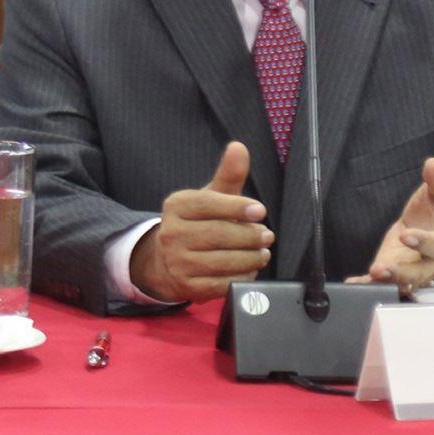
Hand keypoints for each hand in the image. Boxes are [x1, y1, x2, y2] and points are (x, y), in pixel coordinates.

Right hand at [129, 141, 272, 302]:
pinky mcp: (187, 287)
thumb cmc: (197, 224)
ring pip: (222, 261)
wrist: (167, 261)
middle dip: (249, 236)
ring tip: (262, 253)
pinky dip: (242, 277)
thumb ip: (228, 175)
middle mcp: (172, 233)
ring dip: (250, 258)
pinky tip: (249, 269)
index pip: (209, 204)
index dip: (237, 207)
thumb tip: (239, 147)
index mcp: (177, 206)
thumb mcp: (209, 197)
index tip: (260, 210)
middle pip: (218, 234)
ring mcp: (177, 262)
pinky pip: (221, 284)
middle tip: (266, 235)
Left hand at [349, 156, 433, 292]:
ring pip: (400, 282)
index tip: (406, 235)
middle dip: (400, 273)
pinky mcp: (395, 270)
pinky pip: (382, 282)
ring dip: (384, 281)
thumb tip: (433, 164)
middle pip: (417, 273)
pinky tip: (353, 283)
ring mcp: (412, 270)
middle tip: (381, 269)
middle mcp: (430, 263)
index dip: (423, 242)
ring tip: (368, 277)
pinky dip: (367, 284)